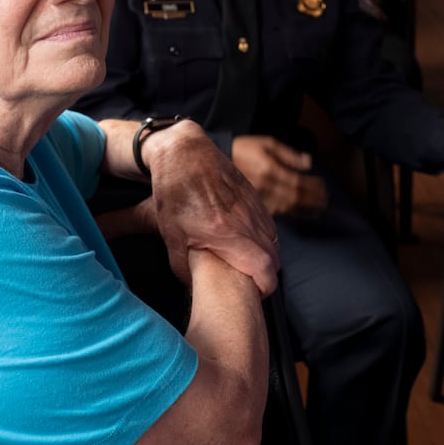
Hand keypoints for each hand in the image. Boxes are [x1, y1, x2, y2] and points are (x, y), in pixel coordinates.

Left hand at [146, 122, 279, 295]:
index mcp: (227, 233)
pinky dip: (263, 235)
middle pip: (274, 257)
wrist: (184, 151)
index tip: (257, 293)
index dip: (266, 286)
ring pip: (273, 239)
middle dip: (268, 274)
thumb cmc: (174, 191)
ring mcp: (252, 205)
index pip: (264, 268)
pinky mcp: (253, 193)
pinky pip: (267, 221)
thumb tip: (191, 285)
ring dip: (266, 254)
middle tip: (251, 281)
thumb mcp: (169, 234)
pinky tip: (247, 238)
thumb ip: (182, 266)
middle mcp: (246, 220)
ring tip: (248, 262)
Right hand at [230, 136, 327, 217]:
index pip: (298, 182)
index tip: (324, 186)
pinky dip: (292, 212)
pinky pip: (278, 211)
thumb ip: (289, 154)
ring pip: (288, 207)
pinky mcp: (256, 204)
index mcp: (270, 170)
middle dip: (313, 200)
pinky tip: (301, 211)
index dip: (313, 186)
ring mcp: (260, 197)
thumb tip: (309, 163)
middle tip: (325, 200)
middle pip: (295, 198)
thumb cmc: (246, 149)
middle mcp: (266, 186)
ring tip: (318, 208)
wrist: (220, 162)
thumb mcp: (268, 143)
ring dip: (306, 208)